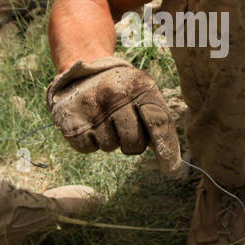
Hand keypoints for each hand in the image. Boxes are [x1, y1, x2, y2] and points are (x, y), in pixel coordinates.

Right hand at [46, 56, 182, 175]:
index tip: (172, 170)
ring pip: (110, 146)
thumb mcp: (142, 93)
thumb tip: (172, 165)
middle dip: (132, 144)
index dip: (166, 150)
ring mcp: (92, 108)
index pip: (158, 122)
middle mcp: (116, 95)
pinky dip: (91, 141)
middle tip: (124, 129)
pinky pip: (89, 148)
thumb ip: (157, 121)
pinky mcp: (71, 121)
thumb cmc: (122, 92)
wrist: (81, 74)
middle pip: (134, 142)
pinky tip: (89, 123)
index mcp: (140, 86)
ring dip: (109, 139)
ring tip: (104, 119)